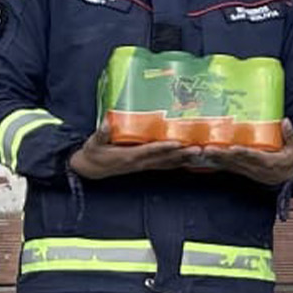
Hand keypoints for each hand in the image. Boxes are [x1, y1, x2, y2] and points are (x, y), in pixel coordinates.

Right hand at [68, 122, 189, 180]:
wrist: (92, 169)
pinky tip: (189, 161)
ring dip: (183, 160)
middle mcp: (140, 163)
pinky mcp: (145, 166)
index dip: (163, 147)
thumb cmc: (94, 153)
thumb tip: (106, 123)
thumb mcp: (94, 143)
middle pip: (164, 159)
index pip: (149, 151)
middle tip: (198, 149)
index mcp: (129, 156)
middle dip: (181, 154)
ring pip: (167, 164)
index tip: (177, 143)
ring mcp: (143, 166)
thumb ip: (101, 134)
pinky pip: (164, 166)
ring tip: (200, 154)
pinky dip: (177, 163)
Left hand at [188, 120, 292, 187]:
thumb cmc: (288, 162)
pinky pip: (228, 167)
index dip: (243, 153)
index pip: (254, 157)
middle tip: (208, 149)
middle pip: (236, 161)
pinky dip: (217, 163)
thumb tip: (285, 121)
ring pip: (229, 164)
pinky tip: (206, 158)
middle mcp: (254, 168)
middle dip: (222, 155)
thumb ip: (290, 136)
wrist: (285, 179)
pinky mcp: (242, 170)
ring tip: (203, 151)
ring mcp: (247, 170)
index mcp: (268, 162)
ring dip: (216, 159)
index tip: (233, 148)